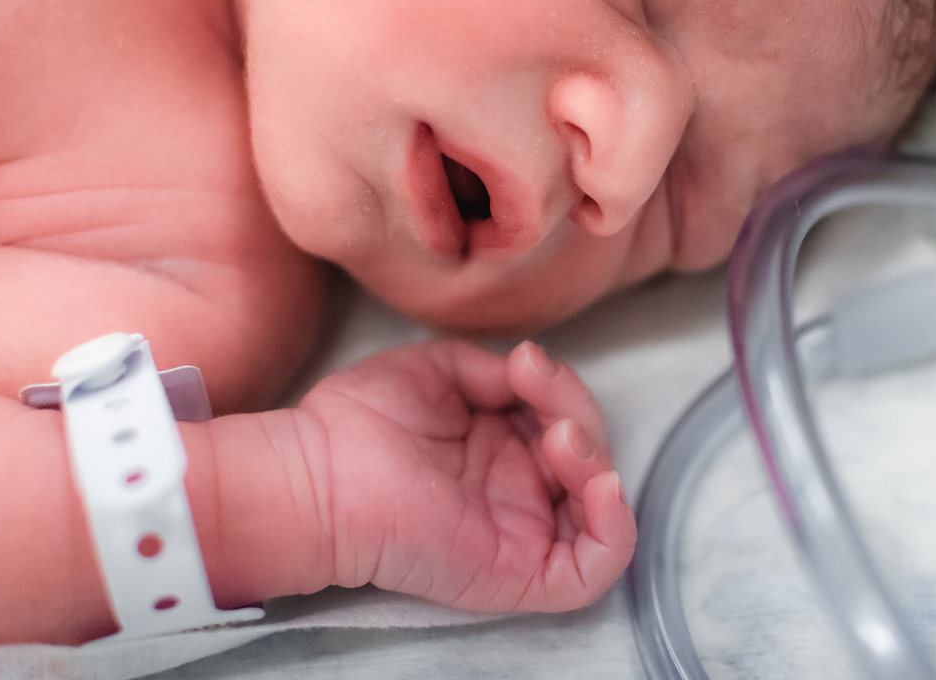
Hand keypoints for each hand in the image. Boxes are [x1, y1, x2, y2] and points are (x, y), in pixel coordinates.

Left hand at [298, 339, 635, 612]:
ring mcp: (520, 533)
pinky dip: (615, 527)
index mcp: (499, 448)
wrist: (320, 472)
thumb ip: (494, 368)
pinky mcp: (518, 572)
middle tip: (540, 392)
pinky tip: (598, 485)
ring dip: (598, 463)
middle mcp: (516, 491)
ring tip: (561, 438)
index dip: (562, 389)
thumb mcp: (438, 367)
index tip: (525, 363)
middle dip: (580, 415)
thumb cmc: (360, 421)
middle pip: (588, 458)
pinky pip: (593, 568)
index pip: (563, 420)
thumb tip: (533, 369)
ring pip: (598, 509)